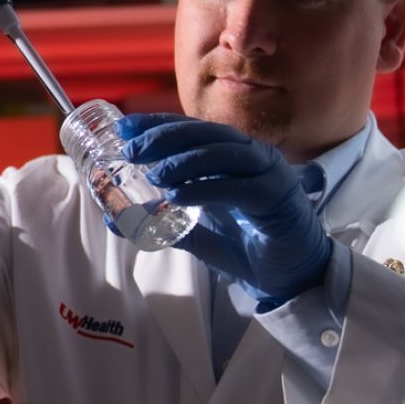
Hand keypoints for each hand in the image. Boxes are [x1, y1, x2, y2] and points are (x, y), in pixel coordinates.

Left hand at [118, 114, 332, 304]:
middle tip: (133, 149)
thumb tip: (115, 218)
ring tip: (155, 173)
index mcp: (231, 156)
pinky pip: (239, 187)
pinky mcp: (277, 196)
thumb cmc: (246, 247)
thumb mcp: (195, 230)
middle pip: (204, 134)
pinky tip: (179, 195)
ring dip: (185, 160)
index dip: (157, 125)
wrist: (289, 278)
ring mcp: (267, 172)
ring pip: (223, 153)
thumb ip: (159, 221)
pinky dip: (207, 188)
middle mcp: (250, 156)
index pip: (190, 131)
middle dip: (165, 137)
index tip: (124, 128)